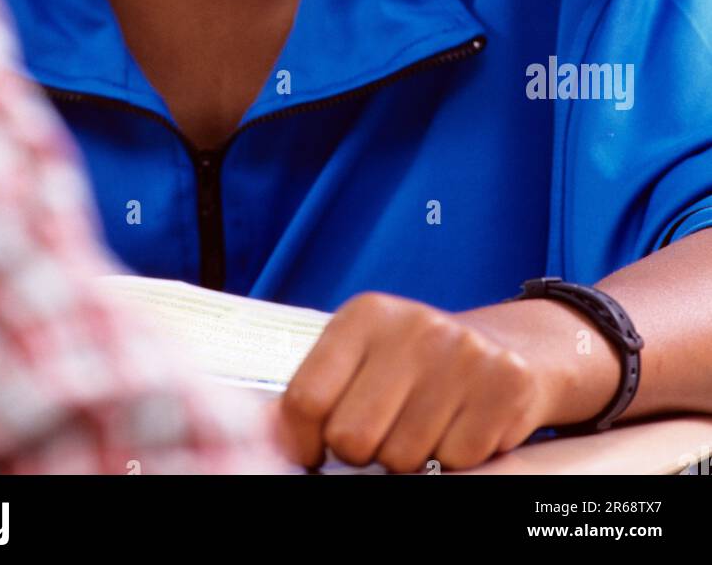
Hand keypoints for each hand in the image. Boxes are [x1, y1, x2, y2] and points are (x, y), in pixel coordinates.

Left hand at [270, 291, 558, 472]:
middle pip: (352, 437)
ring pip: (404, 458)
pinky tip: (461, 426)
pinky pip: (456, 462)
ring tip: (426, 424)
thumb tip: (265, 434)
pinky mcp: (506, 385)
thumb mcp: (364, 354)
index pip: (305, 399)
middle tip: (385, 431)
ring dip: (411, 458)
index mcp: (366, 314)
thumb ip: (320, 387)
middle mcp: (415, 326)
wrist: (511, 348)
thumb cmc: (418, 362)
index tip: (317, 449)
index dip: (305, 440)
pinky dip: (455, 460)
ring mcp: (464, 354)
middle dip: (364, 450)